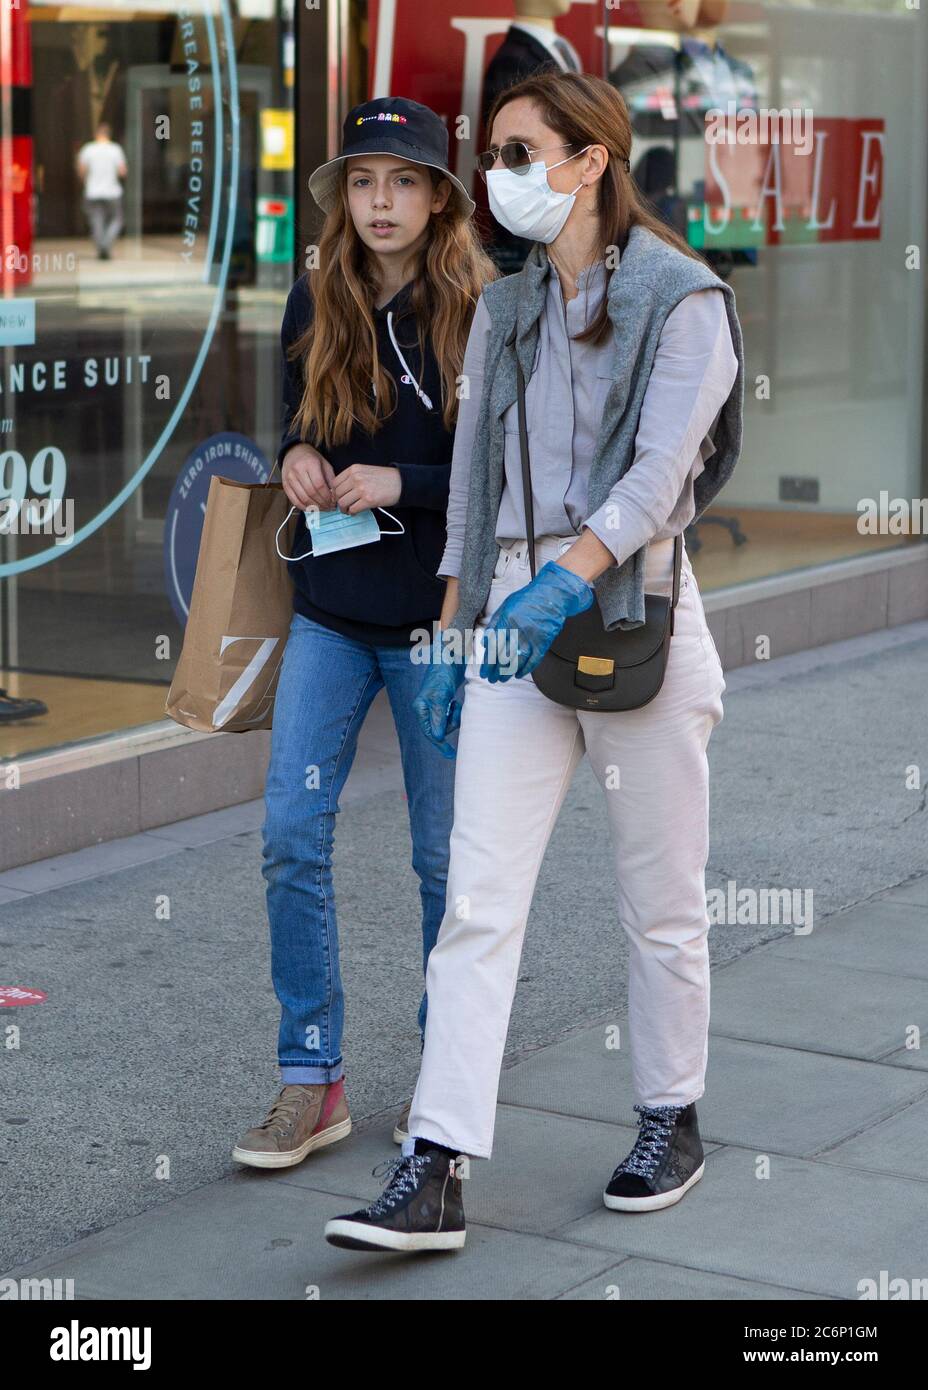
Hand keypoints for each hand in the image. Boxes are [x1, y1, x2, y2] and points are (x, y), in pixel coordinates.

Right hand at [281, 444, 336, 510]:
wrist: (293, 452)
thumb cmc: (311, 458)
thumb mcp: (324, 463)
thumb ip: (330, 478)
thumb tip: (334, 495)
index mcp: (310, 463)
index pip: (320, 485)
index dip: (327, 496)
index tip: (333, 502)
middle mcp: (298, 471)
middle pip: (311, 493)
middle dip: (322, 503)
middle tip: (329, 507)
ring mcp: (289, 478)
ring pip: (303, 498)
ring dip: (314, 507)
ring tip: (322, 508)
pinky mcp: (285, 485)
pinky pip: (294, 500)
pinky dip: (304, 507)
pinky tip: (311, 508)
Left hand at [333, 464, 401, 514]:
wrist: (400, 482)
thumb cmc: (384, 478)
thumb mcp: (365, 471)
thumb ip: (352, 478)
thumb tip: (339, 492)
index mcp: (354, 469)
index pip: (335, 482)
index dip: (335, 492)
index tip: (339, 497)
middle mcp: (356, 477)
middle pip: (337, 493)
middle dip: (339, 502)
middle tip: (343, 506)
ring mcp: (362, 489)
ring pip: (343, 502)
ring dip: (344, 509)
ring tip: (349, 510)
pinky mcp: (368, 500)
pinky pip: (353, 509)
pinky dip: (352, 512)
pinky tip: (355, 512)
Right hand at [413, 657, 464, 758]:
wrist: (451, 654)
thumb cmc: (443, 673)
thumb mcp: (441, 696)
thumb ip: (438, 717)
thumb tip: (437, 738)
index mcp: (421, 708)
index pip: (429, 733)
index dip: (440, 745)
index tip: (451, 755)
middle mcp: (425, 708)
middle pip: (440, 729)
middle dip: (450, 723)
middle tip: (456, 709)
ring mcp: (434, 705)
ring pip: (447, 722)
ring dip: (455, 716)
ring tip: (456, 703)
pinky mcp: (443, 700)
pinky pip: (450, 715)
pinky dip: (456, 712)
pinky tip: (456, 702)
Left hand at [478, 560, 594, 682]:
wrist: (552, 595)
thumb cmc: (528, 598)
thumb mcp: (506, 606)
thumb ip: (495, 623)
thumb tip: (486, 641)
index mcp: (507, 621)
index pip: (494, 647)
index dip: (487, 661)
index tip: (483, 670)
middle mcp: (518, 630)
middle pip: (503, 656)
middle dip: (495, 670)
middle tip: (490, 678)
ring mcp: (532, 637)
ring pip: (517, 660)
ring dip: (508, 672)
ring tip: (501, 679)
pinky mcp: (544, 642)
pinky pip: (534, 659)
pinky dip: (526, 668)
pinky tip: (519, 674)